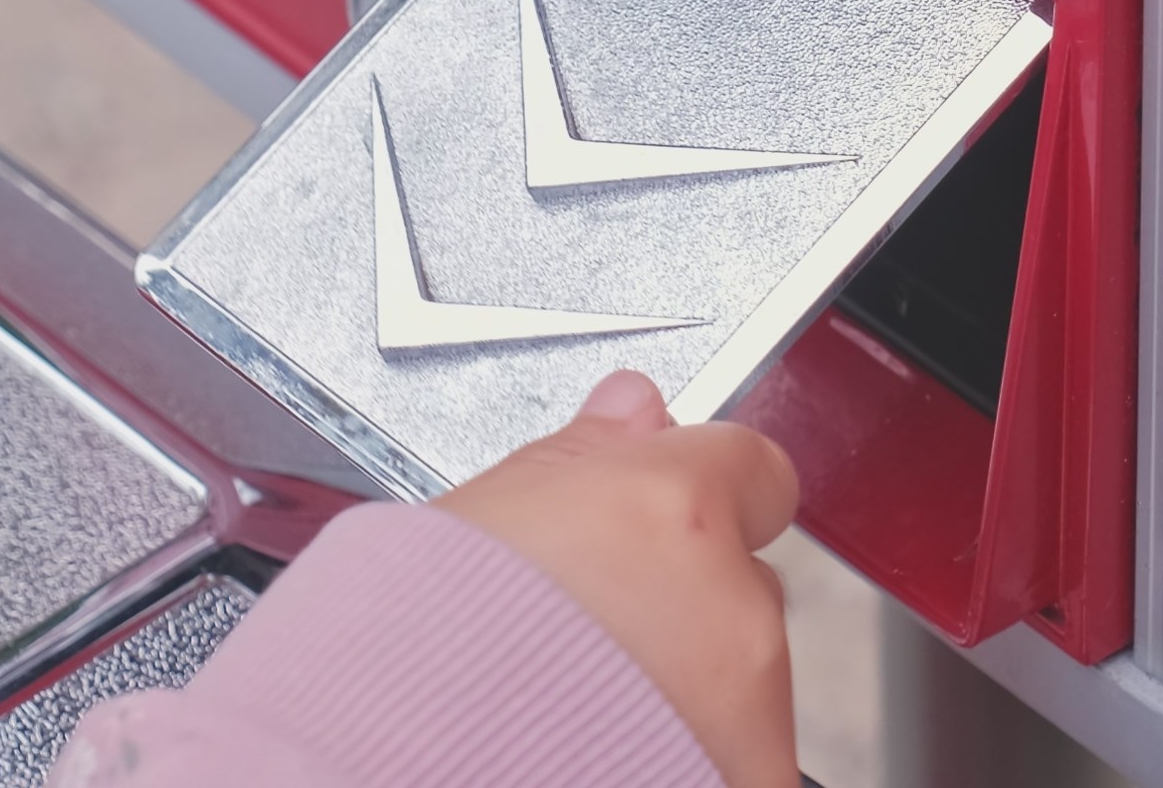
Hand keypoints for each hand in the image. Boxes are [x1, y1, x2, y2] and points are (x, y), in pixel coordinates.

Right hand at [437, 370, 799, 787]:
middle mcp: (731, 607)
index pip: (754, 467)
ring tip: (585, 694)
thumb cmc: (421, 653)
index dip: (706, 492)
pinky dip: (687, 748)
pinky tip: (611, 743)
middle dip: (687, 595)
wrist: (408, 762)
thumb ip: (583, 456)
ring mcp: (749, 708)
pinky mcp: (746, 778)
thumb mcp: (486, 514)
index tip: (670, 515)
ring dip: (687, 677)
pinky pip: (737, 750)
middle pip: (741, 577)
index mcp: (675, 511)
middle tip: (598, 625)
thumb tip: (632, 410)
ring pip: (743, 671)